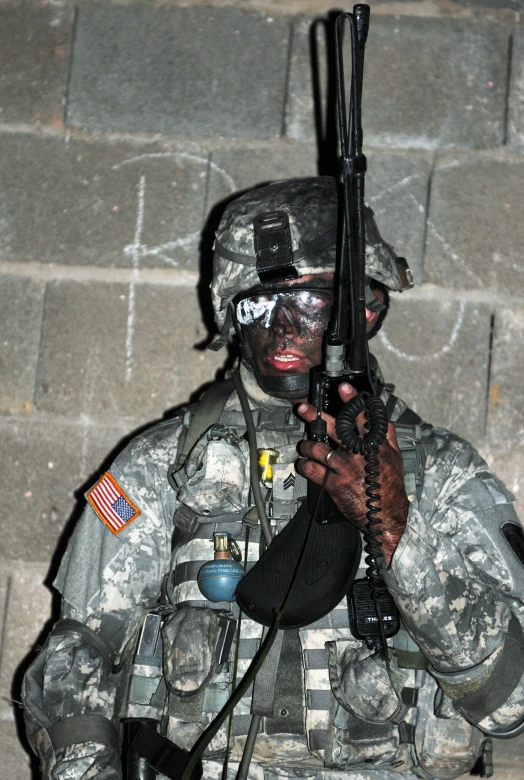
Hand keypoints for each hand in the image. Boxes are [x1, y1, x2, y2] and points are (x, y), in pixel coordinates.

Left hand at [295, 382, 408, 567]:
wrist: (386, 514)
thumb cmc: (390, 486)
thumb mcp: (395, 457)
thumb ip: (387, 436)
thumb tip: (383, 418)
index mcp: (374, 444)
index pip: (362, 416)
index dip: (352, 399)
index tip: (343, 387)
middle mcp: (358, 453)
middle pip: (334, 428)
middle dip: (315, 415)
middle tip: (303, 408)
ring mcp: (345, 468)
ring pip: (318, 448)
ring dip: (307, 445)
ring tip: (304, 444)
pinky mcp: (334, 484)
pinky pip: (313, 470)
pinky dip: (305, 465)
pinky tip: (303, 464)